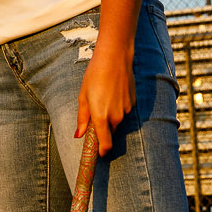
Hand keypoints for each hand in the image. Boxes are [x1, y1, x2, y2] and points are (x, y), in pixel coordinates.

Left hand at [76, 39, 134, 155]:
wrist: (115, 58)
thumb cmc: (94, 76)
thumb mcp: (83, 96)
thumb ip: (82, 118)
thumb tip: (79, 135)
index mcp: (101, 117)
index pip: (105, 144)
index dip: (102, 151)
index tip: (98, 153)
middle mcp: (116, 117)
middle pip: (110, 132)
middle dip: (103, 129)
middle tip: (94, 115)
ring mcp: (126, 110)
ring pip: (117, 121)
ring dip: (110, 116)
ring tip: (103, 97)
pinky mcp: (133, 103)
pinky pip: (123, 111)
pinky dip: (117, 107)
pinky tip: (113, 92)